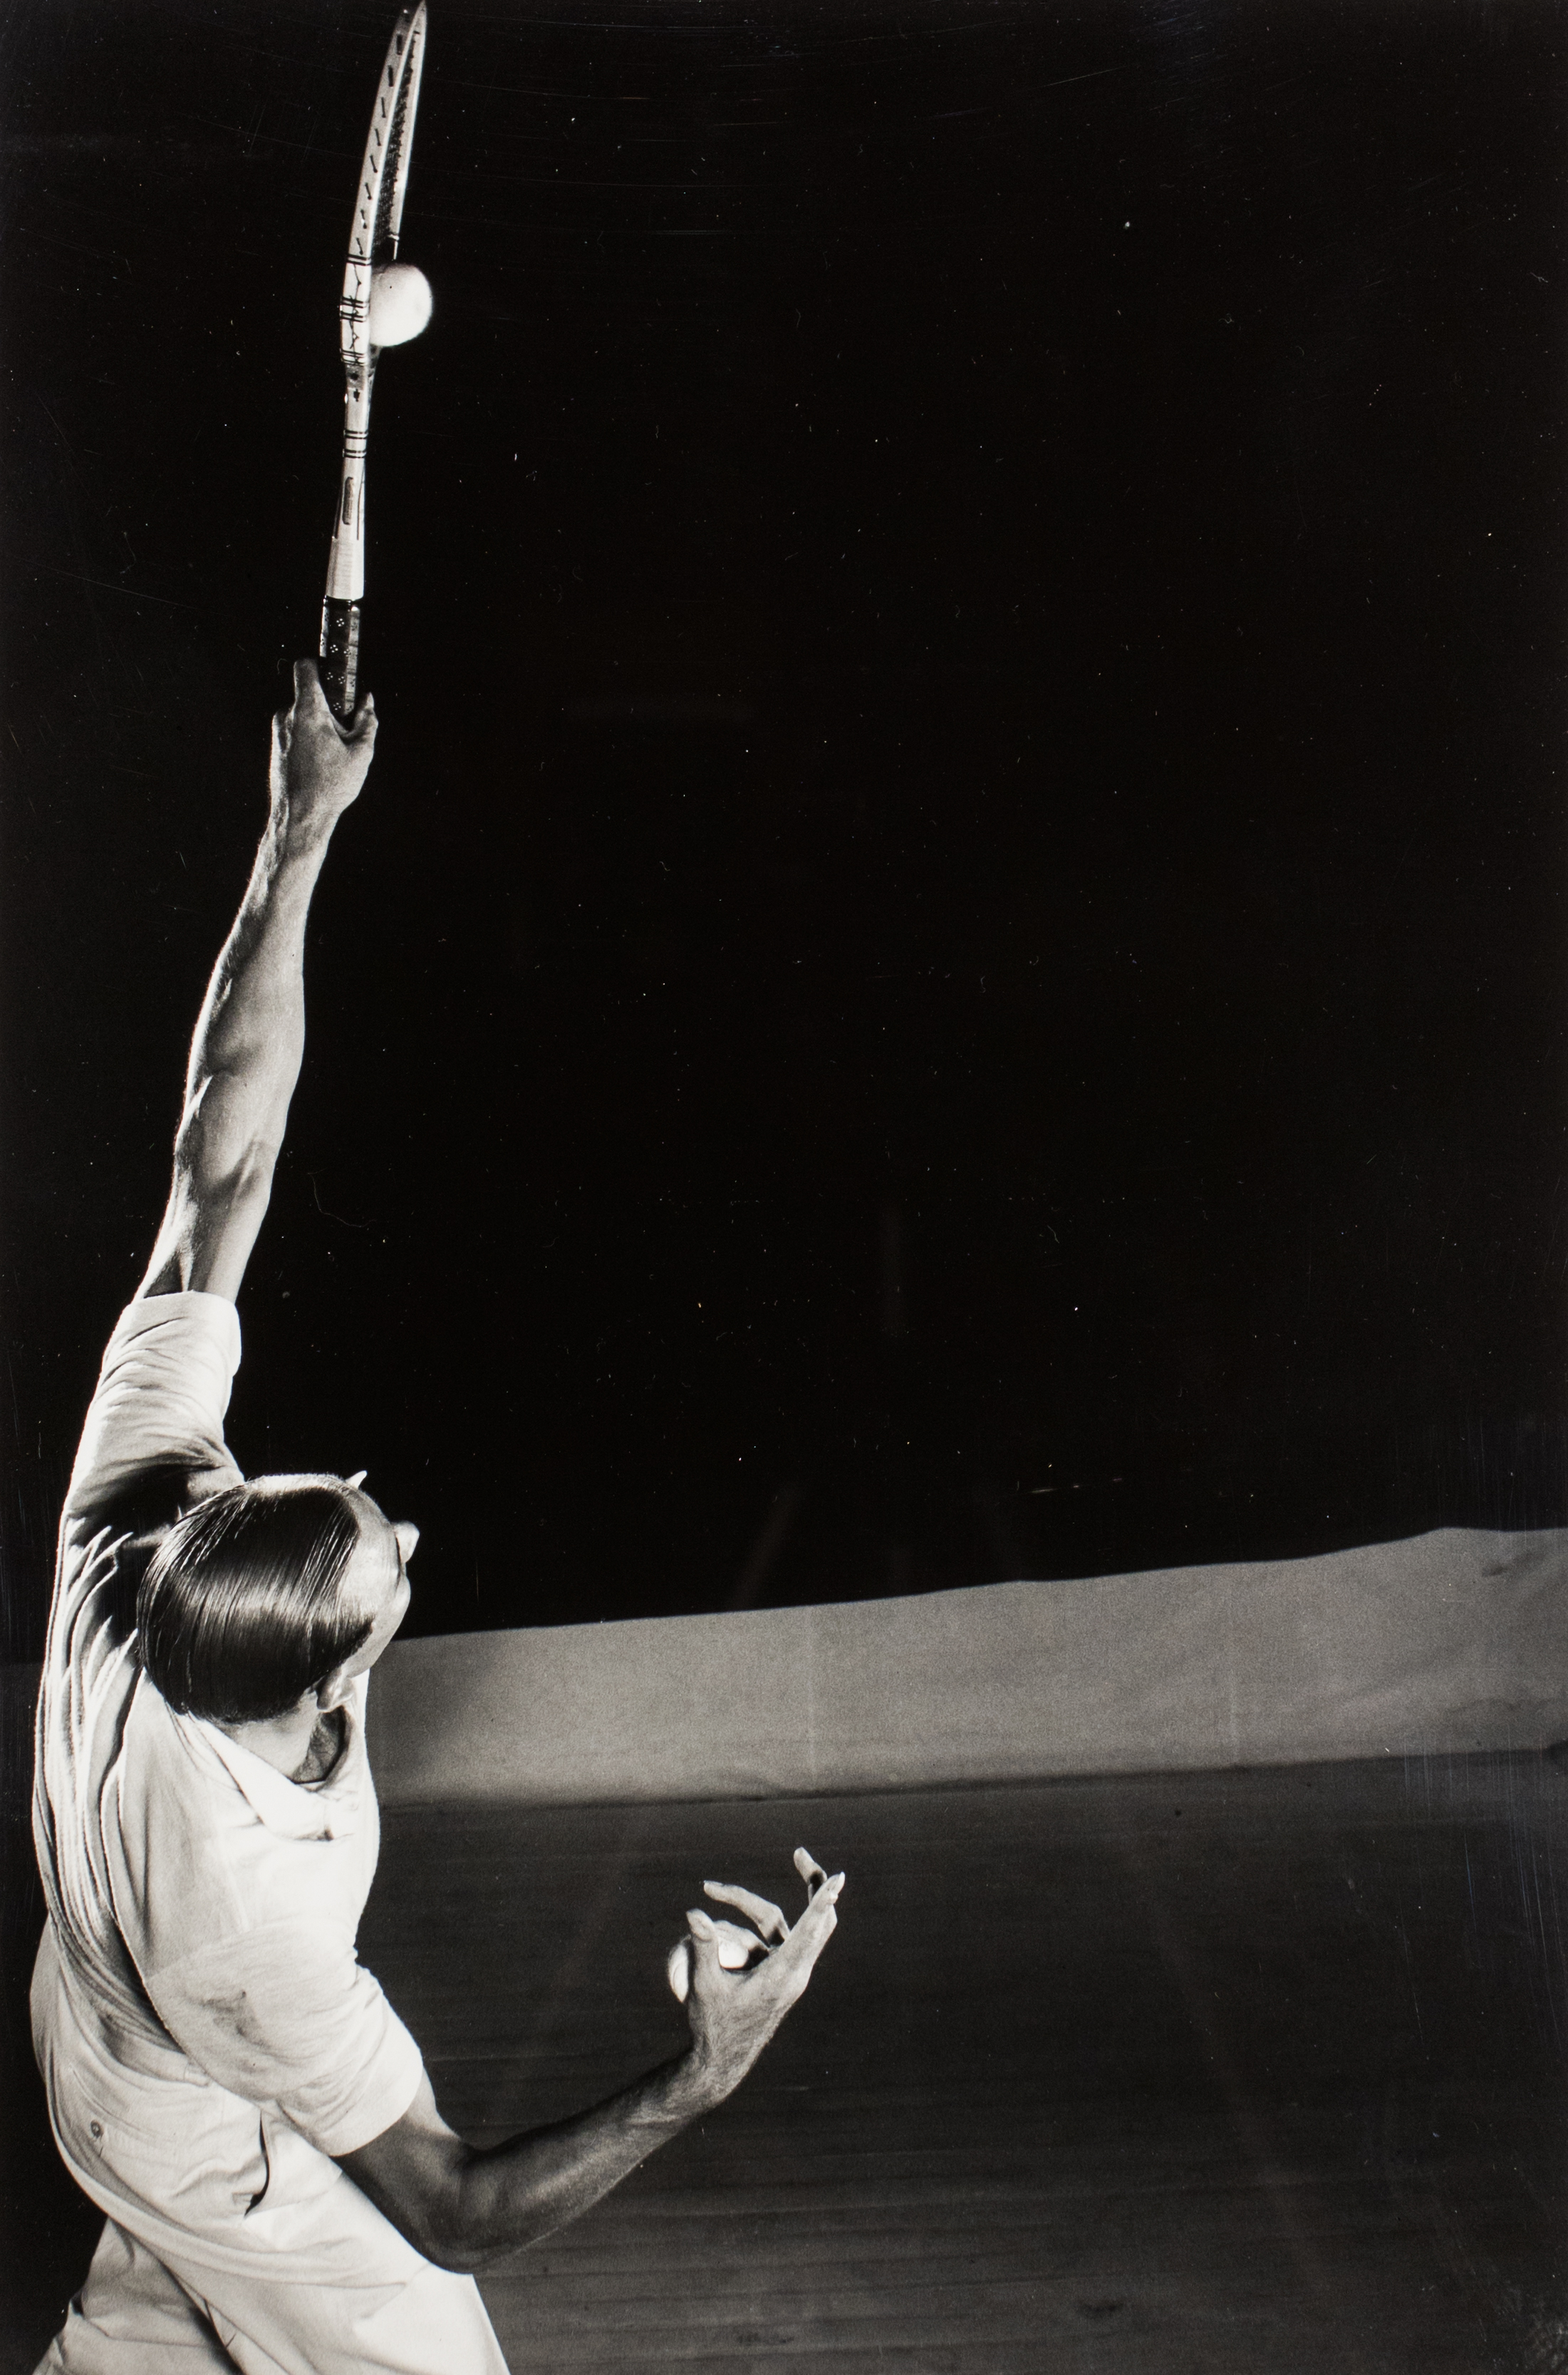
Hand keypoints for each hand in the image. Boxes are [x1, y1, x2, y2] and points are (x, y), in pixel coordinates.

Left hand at [269, 658, 376, 842]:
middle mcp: (287, 716)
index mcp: (307, 711)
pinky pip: (297, 734)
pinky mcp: (277, 748)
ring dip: (321, 729)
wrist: (300, 817)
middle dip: (331, 710)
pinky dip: (311, 743)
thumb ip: (367, 721)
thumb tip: (368, 702)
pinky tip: (322, 767)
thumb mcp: (361, 752)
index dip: (321, 665)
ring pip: (304, 718)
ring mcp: (279, 732)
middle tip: (346, 736)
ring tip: (335, 757)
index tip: (335, 675)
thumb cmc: (330, 786)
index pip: (305, 668)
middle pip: (311, 697)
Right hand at [669, 1848, 843, 2109]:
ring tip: (710, 1889)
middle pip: (815, 1922)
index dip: (822, 1902)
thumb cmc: (713, 2027)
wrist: (720, 2063)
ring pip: (779, 1924)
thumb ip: (701, 1949)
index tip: (838, 1878)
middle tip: (800, 1853)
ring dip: (745, 1904)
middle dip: (811, 1885)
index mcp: (783, 1977)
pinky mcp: (778, 1973)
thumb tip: (694, 1913)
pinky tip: (716, 1907)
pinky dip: (746, 1922)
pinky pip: (769, 1936)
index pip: (809, 1932)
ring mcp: (787, 1972)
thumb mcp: (704, 1988)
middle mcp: (793, 1973)